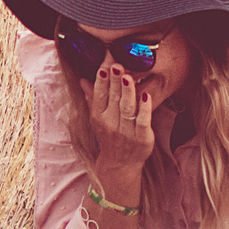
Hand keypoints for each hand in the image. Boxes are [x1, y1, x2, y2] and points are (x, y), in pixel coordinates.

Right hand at [87, 59, 155, 184]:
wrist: (120, 164)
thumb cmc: (109, 137)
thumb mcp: (97, 118)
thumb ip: (92, 97)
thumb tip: (82, 80)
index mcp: (99, 117)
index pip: (99, 95)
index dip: (102, 80)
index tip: (104, 66)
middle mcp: (111, 124)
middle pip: (113, 99)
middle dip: (115, 81)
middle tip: (117, 64)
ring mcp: (127, 132)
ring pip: (127, 108)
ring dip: (127, 91)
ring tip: (127, 76)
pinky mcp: (142, 138)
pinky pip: (143, 121)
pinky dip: (145, 108)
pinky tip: (146, 95)